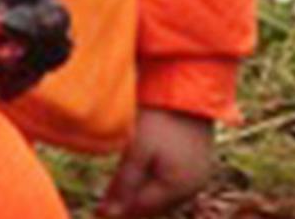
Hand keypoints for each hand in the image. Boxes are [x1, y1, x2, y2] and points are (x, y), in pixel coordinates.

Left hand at [96, 107, 215, 217]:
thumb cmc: (160, 119)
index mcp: (178, 188)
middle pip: (154, 205)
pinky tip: (140, 171)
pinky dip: (154, 180)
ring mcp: (198, 175)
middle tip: (104, 202)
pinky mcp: (199, 162)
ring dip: (142, 192)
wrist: (187, 89)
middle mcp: (193, 187)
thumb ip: (123, 185)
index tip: (96, 211)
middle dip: (130, 203)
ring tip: (120, 186)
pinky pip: (172, 181)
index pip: (142, 210)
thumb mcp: (137, 151)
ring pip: (163, 194)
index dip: (118, 211)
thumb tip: (106, 215)